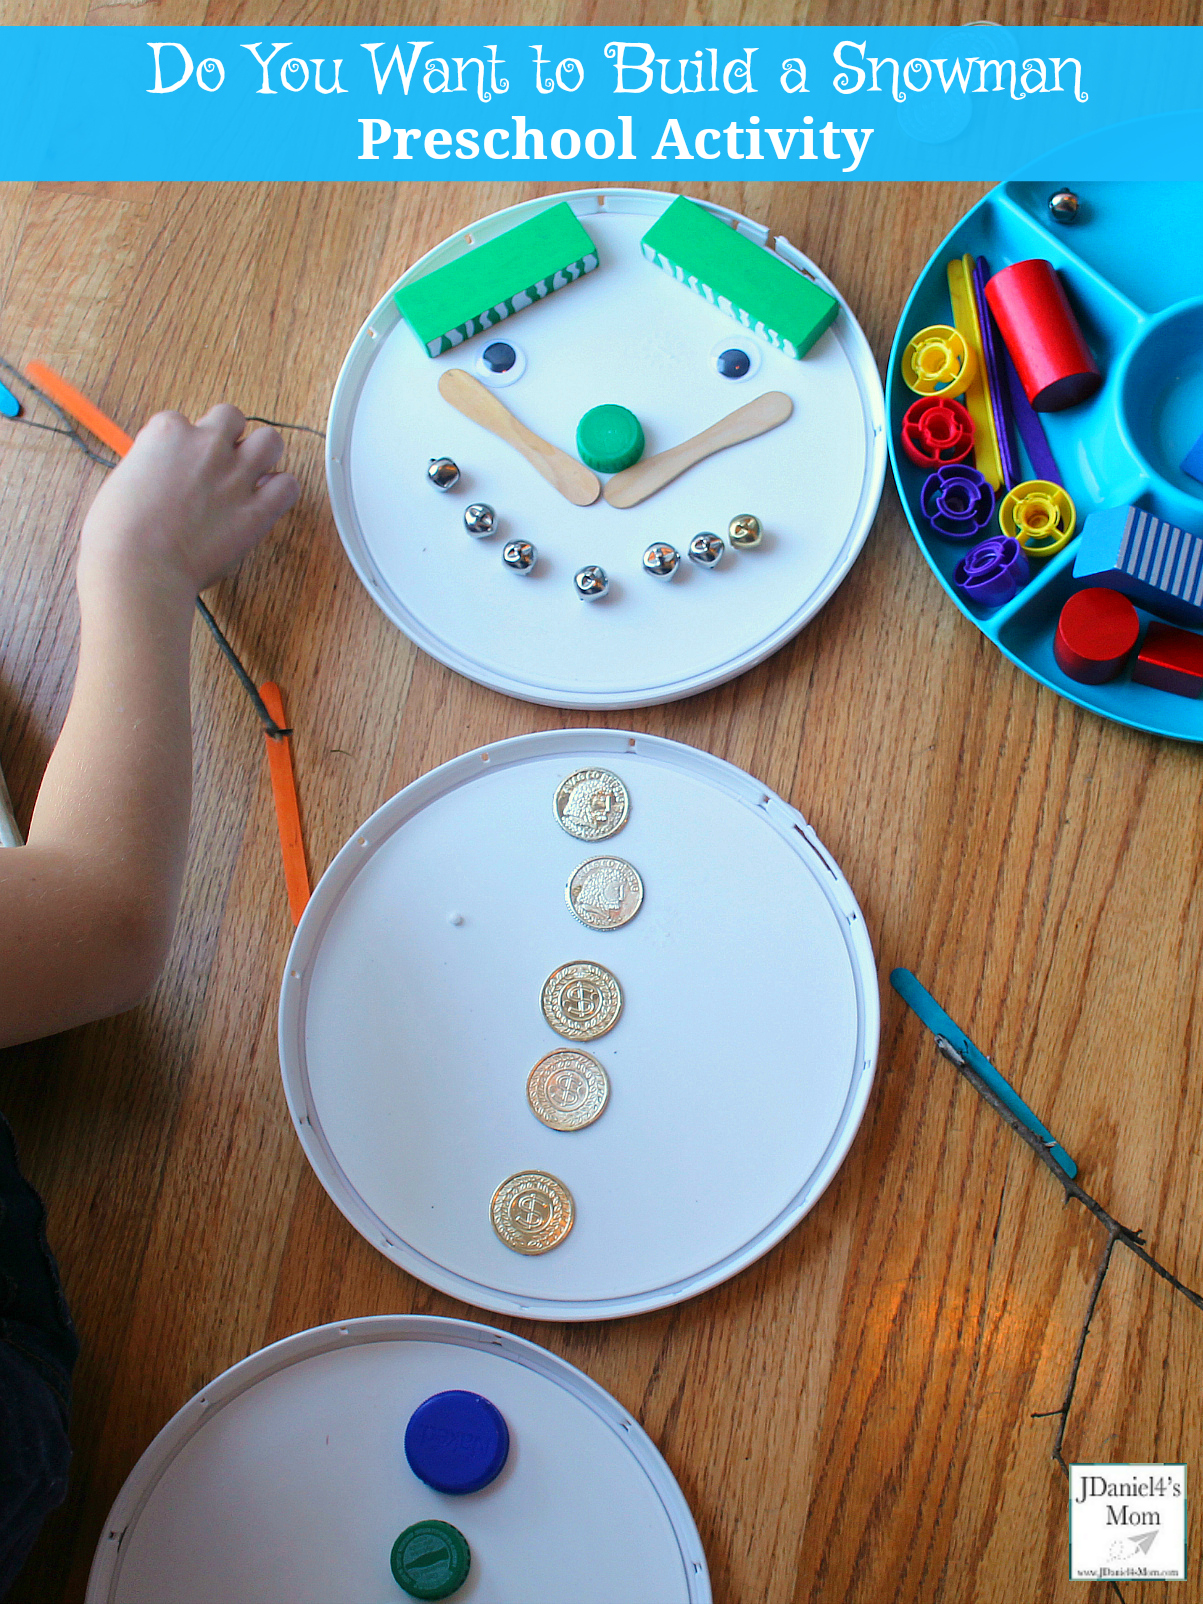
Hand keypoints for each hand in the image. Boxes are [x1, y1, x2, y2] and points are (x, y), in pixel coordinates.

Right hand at [78, 405, 299, 599]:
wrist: (139, 567)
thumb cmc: (118, 534)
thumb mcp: (120, 483)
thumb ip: (149, 470)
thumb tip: (161, 477)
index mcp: (167, 433)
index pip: (184, 422)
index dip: (185, 447)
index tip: (181, 468)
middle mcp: (206, 445)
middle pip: (231, 418)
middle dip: (228, 437)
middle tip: (219, 466)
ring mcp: (235, 475)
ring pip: (269, 441)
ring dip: (262, 456)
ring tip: (249, 478)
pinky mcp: (257, 510)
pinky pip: (288, 486)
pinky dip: (281, 492)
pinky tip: (266, 503)